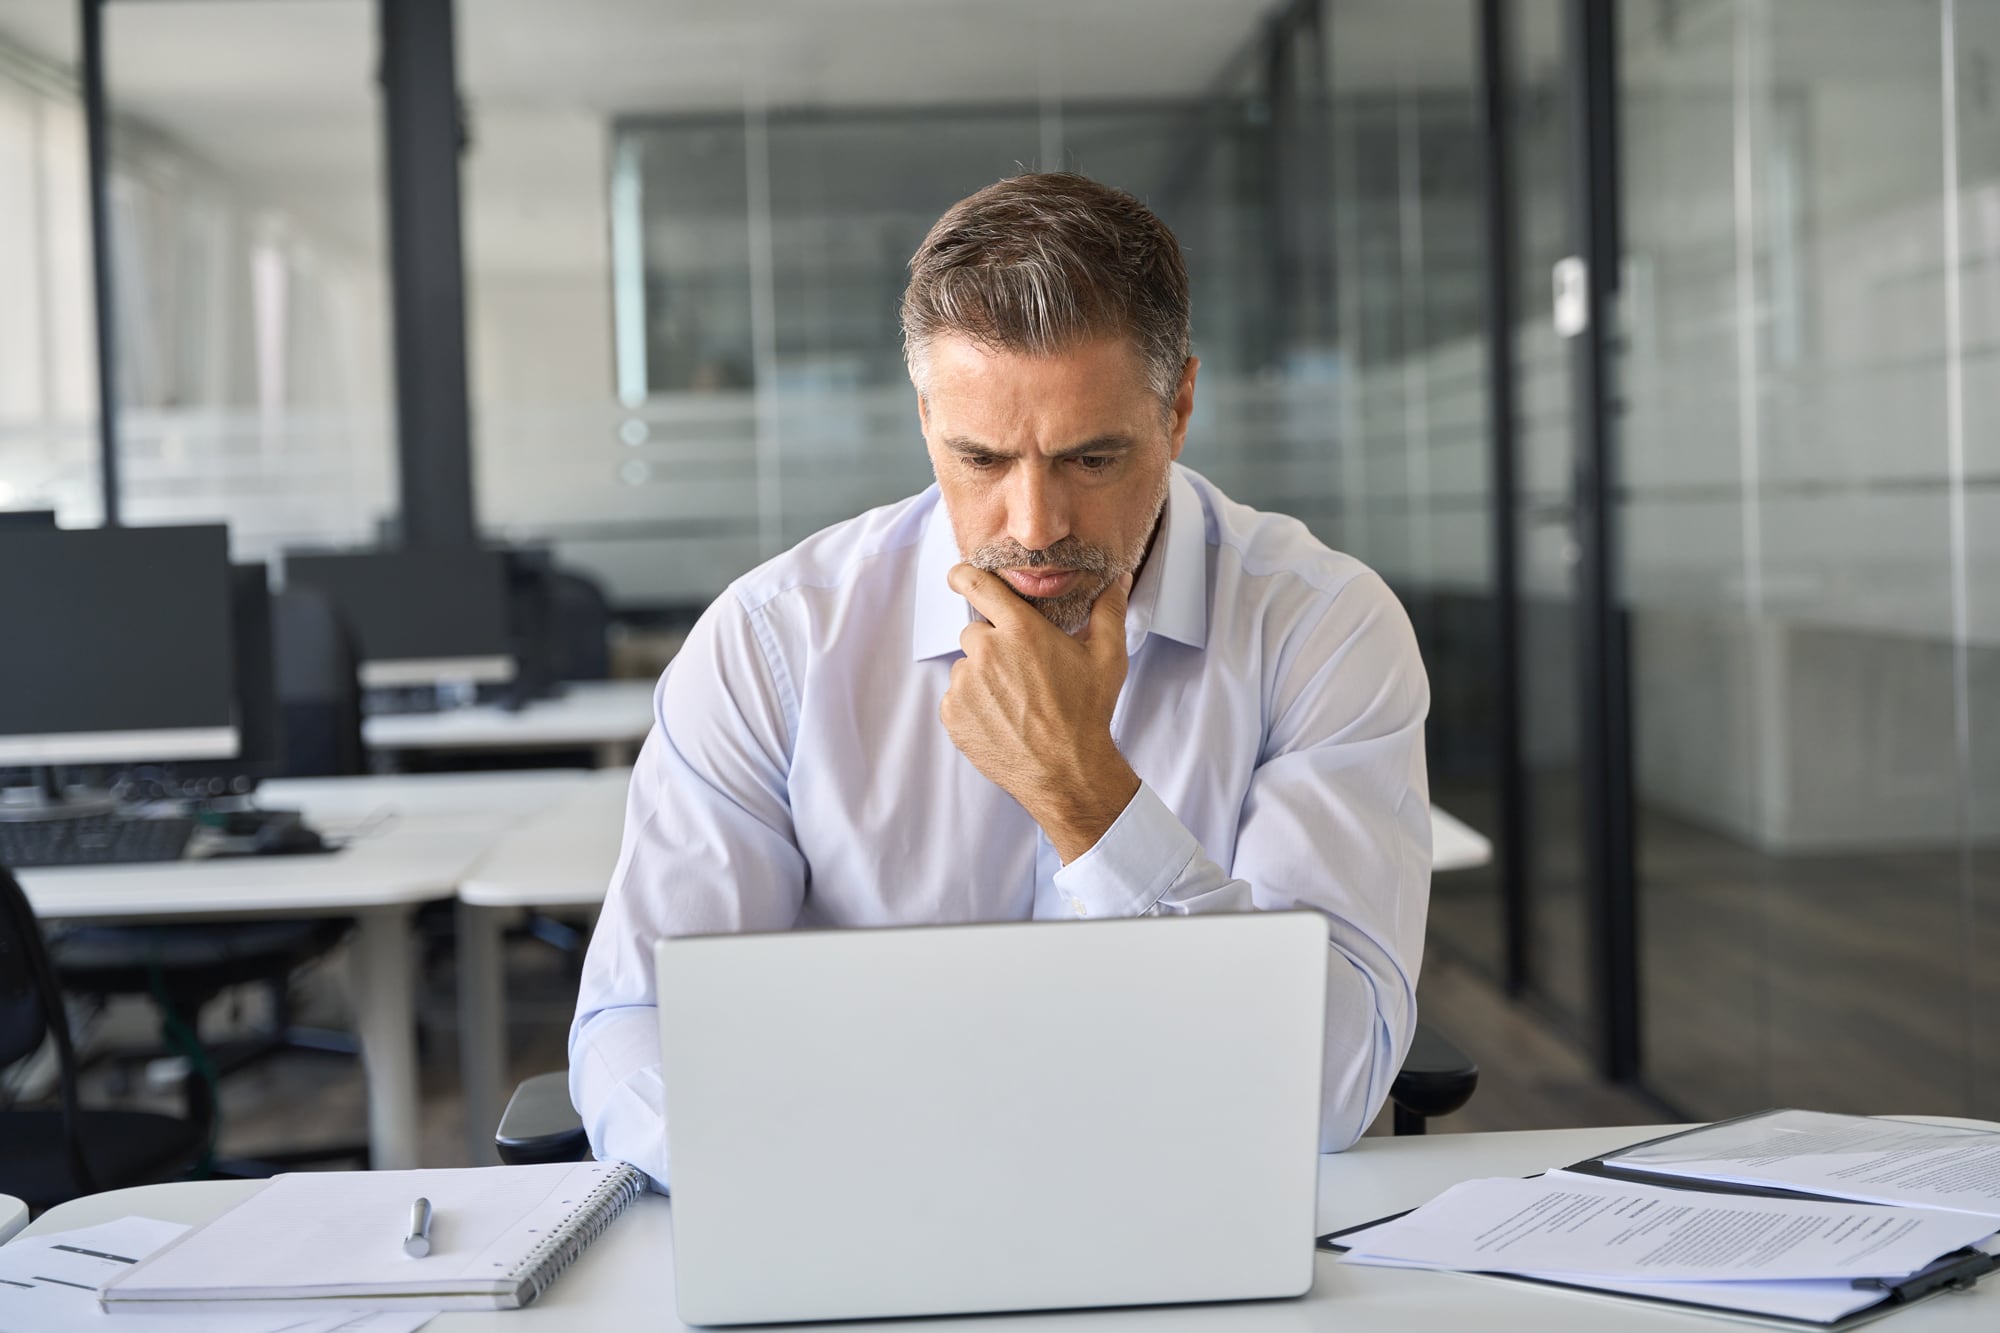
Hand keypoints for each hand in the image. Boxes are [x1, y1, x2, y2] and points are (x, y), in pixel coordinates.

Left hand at [940, 565, 1139, 862]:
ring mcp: (966, 684)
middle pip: (975, 632)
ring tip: (1015, 702)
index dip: (964, 576)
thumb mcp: (1107, 659)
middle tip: (1022, 673)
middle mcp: (987, 652)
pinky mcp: (953, 714)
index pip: (977, 585)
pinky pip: (956, 698)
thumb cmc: (1086, 714)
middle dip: (994, 646)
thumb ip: (1109, 612)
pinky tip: (1002, 719)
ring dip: (983, 678)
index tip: (959, 576)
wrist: (1065, 771)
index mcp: (1021, 630)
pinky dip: (973, 705)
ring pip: (966, 667)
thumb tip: (1118, 581)